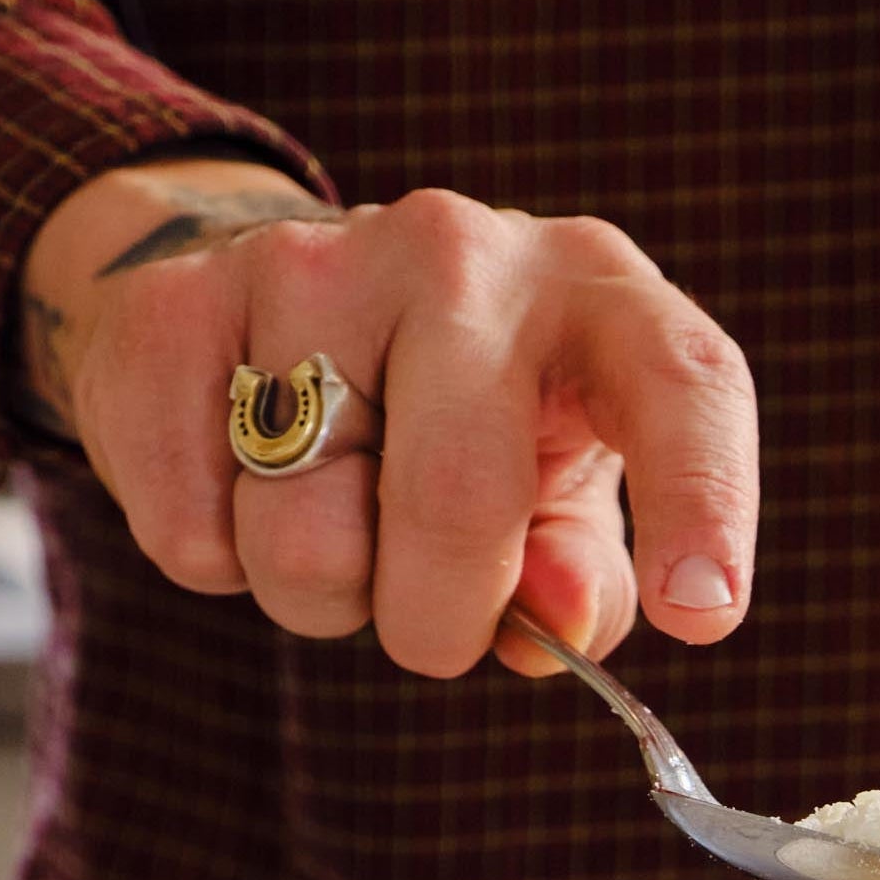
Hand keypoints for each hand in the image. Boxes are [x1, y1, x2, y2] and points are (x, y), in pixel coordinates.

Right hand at [16, 159, 756, 677]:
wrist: (285, 307)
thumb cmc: (477, 430)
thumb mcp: (564, 499)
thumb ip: (587, 579)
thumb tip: (557, 614)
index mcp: (600, 295)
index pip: (683, 384)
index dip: (703, 502)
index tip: (701, 611)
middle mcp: (465, 254)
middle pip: (456, 500)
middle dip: (440, 622)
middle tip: (433, 624)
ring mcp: (313, 262)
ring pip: (306, 540)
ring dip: (323, 599)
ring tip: (338, 530)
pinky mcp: (176, 304)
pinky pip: (192, 532)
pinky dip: (219, 564)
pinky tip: (248, 489)